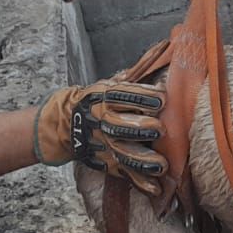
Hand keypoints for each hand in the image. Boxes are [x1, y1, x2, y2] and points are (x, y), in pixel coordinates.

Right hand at [34, 80, 167, 195]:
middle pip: (120, 125)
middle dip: (140, 128)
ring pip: (122, 152)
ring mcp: (104, 143)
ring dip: (141, 160)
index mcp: (105, 96)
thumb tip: (167, 45)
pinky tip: (155, 188)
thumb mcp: (114, 80)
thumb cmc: (99, 98)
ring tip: (161, 166)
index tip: (162, 99)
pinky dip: (139, 181)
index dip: (142, 97)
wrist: (64, 123)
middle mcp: (103, 119)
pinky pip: (124, 172)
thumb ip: (142, 67)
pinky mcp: (106, 161)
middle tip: (159, 130)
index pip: (124, 95)